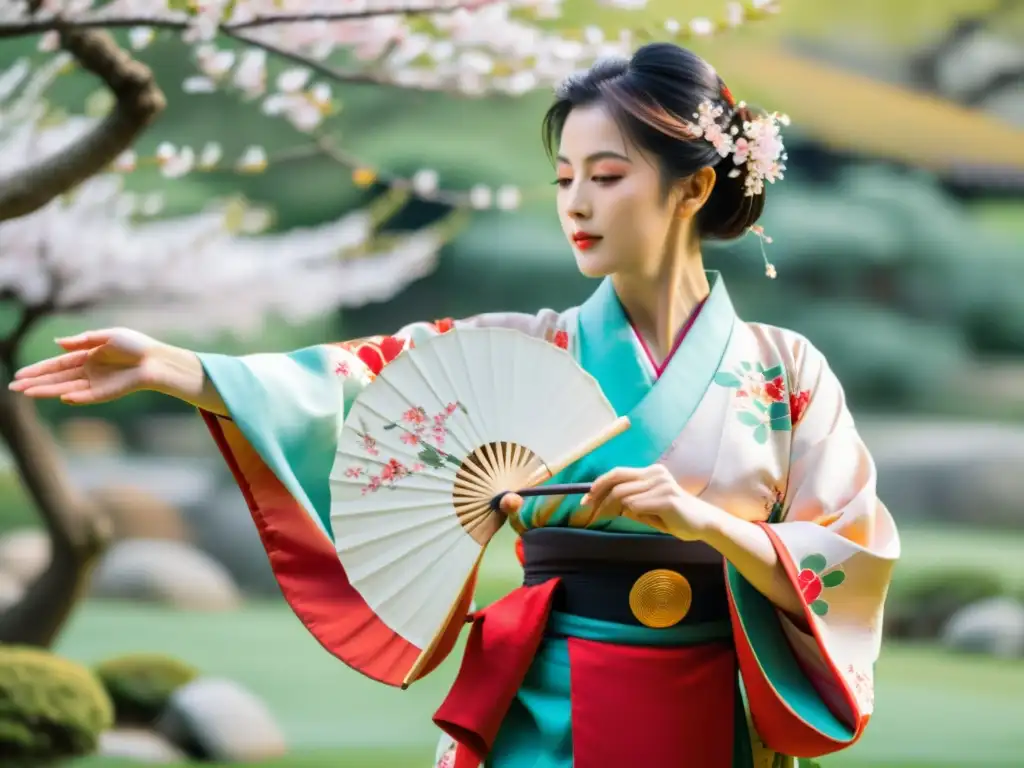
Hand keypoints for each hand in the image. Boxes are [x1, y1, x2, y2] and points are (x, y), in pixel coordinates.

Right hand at [9, 327, 164, 404]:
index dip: (39, 369)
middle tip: (14, 387)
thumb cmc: (135, 346)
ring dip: (47, 390)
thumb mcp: (107, 336)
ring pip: (66, 388)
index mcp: (86, 357)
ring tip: (27, 393)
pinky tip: (62, 396)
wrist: (156, 359)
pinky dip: (76, 397)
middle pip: (56, 378)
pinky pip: (87, 396)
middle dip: (35, 382)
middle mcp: (87, 372)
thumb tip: (57, 343)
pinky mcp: (106, 394)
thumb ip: (82, 340)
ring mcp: (95, 384)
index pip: (57, 365)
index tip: (20, 374)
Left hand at [581, 464, 719, 540]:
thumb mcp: (649, 508)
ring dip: (615, 510)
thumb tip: (607, 504)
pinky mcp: (667, 498)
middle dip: (598, 497)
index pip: (618, 473)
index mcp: (651, 472)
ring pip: (625, 496)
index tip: (586, 498)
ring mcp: (662, 484)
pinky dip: (633, 513)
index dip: (599, 484)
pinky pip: (637, 506)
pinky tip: (644, 519)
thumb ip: (631, 503)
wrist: (705, 524)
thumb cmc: (677, 517)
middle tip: (588, 511)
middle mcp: (656, 474)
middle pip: (617, 482)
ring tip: (615, 520)